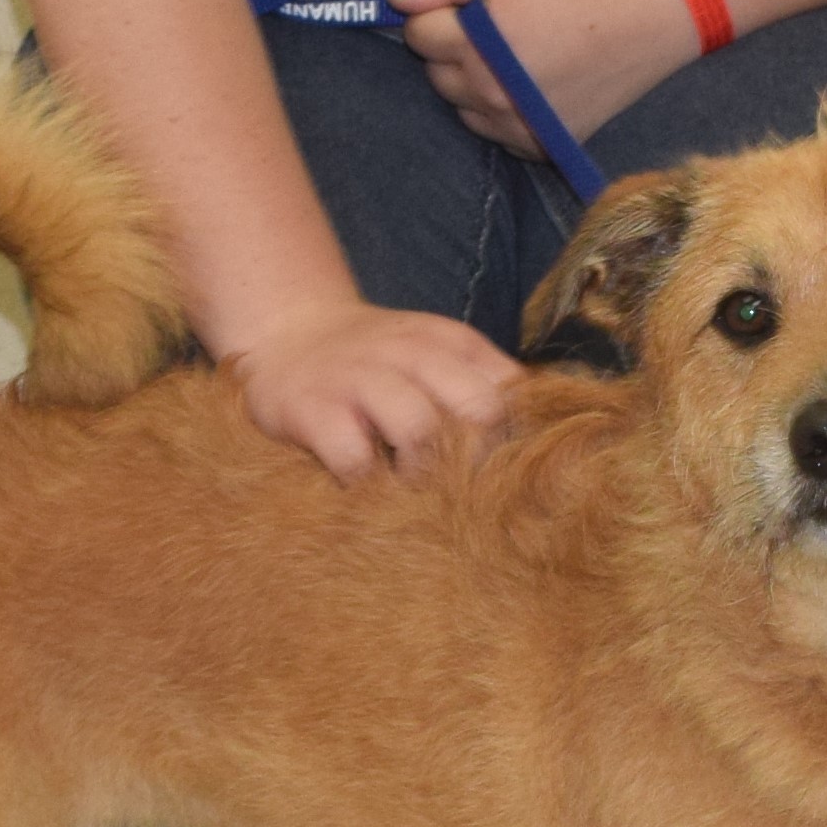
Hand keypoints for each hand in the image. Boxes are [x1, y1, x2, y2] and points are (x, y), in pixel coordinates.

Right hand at [222, 293, 520, 481]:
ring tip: (412, 492)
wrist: (286, 335)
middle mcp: (411, 353)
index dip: (516, 441)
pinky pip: (356, 460)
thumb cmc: (375, 364)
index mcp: (450, 342)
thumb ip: (480, 387)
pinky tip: (368, 491)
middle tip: (463, 492)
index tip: (507, 476)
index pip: (511, 392)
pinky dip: (369, 487)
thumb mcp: (433, 356)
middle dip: (479, 460)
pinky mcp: (314, 410)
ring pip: (421, 431)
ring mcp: (360, 379)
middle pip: (479, 409)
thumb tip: (539, 451)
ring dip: (425, 475)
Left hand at [390, 0, 702, 157]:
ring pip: (462, 107)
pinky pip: (494, 132)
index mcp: (478, 44)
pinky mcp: (539, 145)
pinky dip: (499, 110)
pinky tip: (529, 82)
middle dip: (452, 47)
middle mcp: (490, 94)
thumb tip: (398, 1)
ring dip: (472, 81)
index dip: (436, 12)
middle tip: (494, 24)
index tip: (467, 1)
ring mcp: (515, 126)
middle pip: (436, 75)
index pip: (418, 36)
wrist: (653, 17)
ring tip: (513, 53)